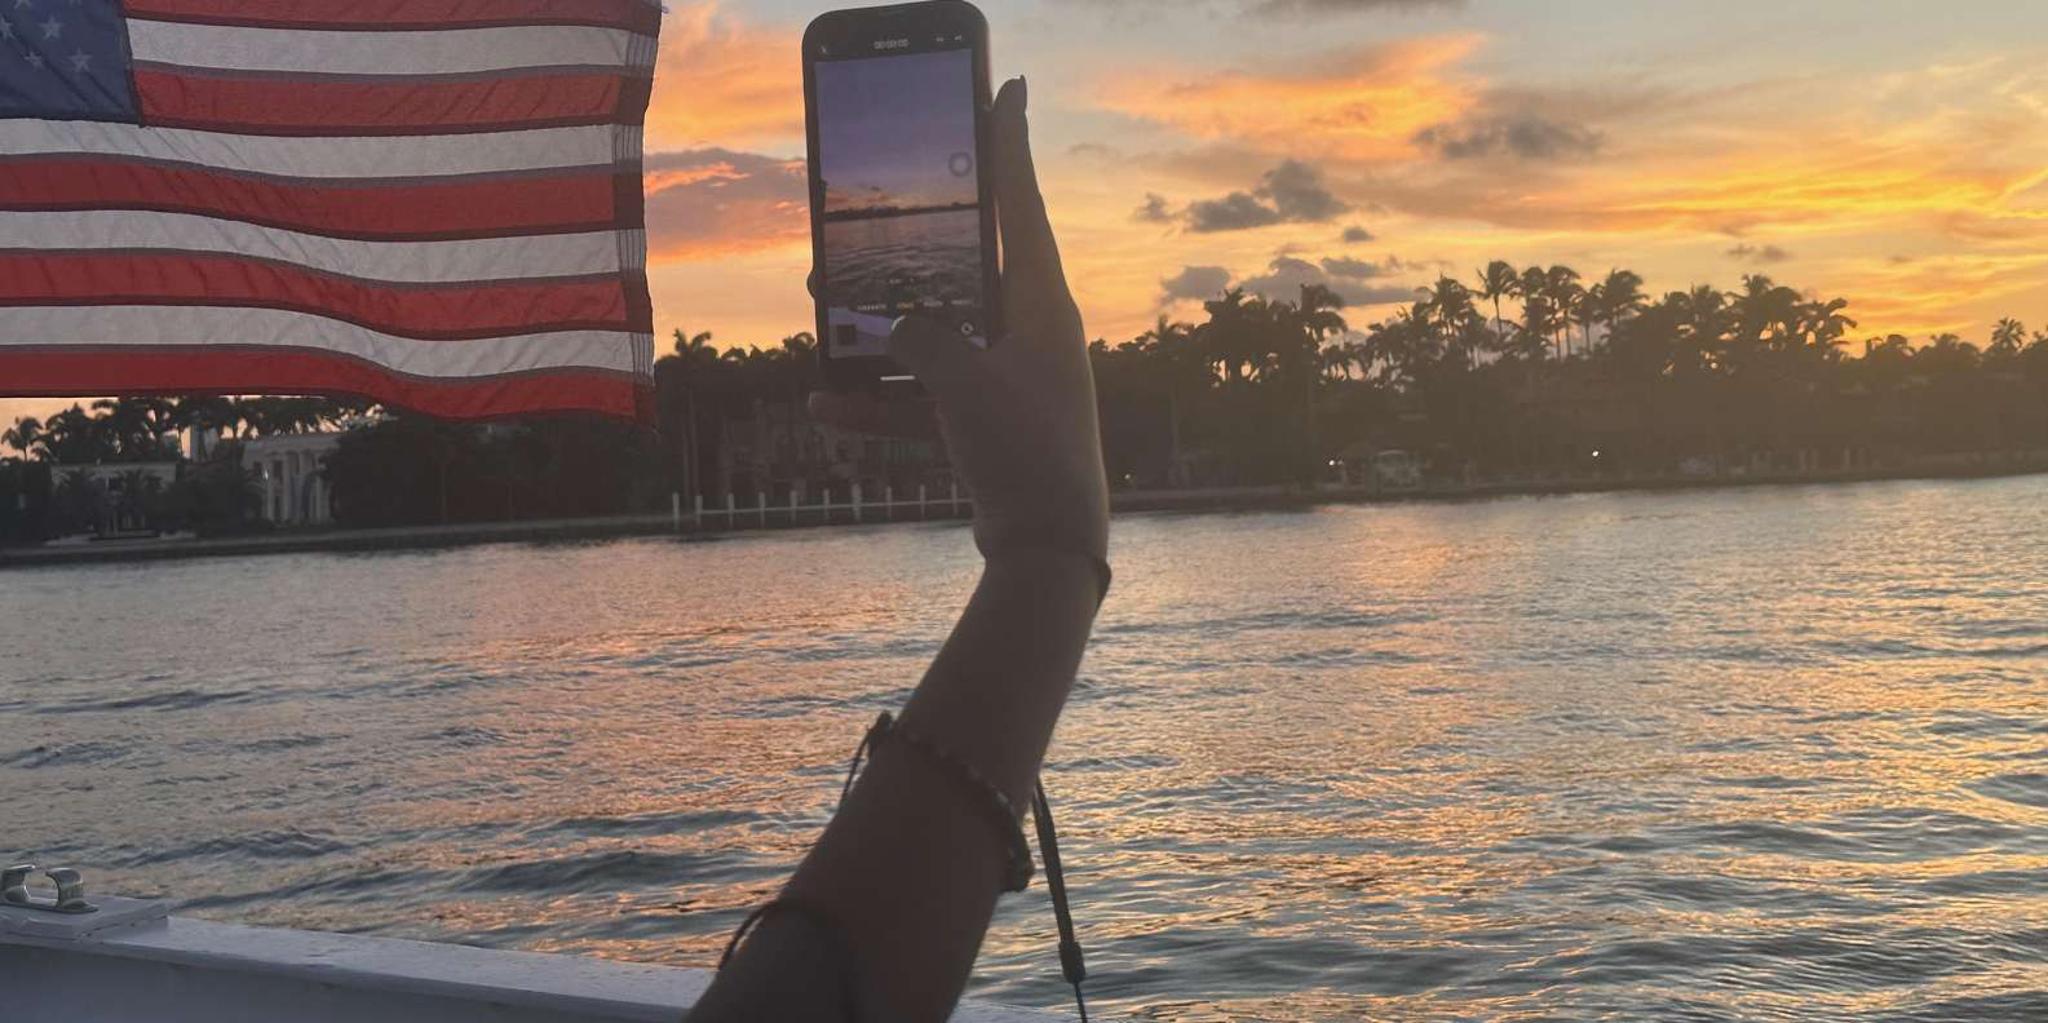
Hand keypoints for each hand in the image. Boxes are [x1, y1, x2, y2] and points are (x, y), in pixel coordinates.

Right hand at [810, 77, 1108, 563]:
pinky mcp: (988, 427)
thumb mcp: (962, 382)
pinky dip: (881, 403)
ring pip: (933, 340)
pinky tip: (824, 403)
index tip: (1004, 91)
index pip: (1021, 206)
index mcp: (1043, 307)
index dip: (1008, 147)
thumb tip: (896, 326)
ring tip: (818, 313)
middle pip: (962, 274)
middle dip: (904, 257)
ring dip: (877, 335)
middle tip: (861, 226)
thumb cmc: (1023, 451)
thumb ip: (921, 339)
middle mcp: (1031, 336)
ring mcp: (1009, 382)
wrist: (1049, 547)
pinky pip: (925, 401)